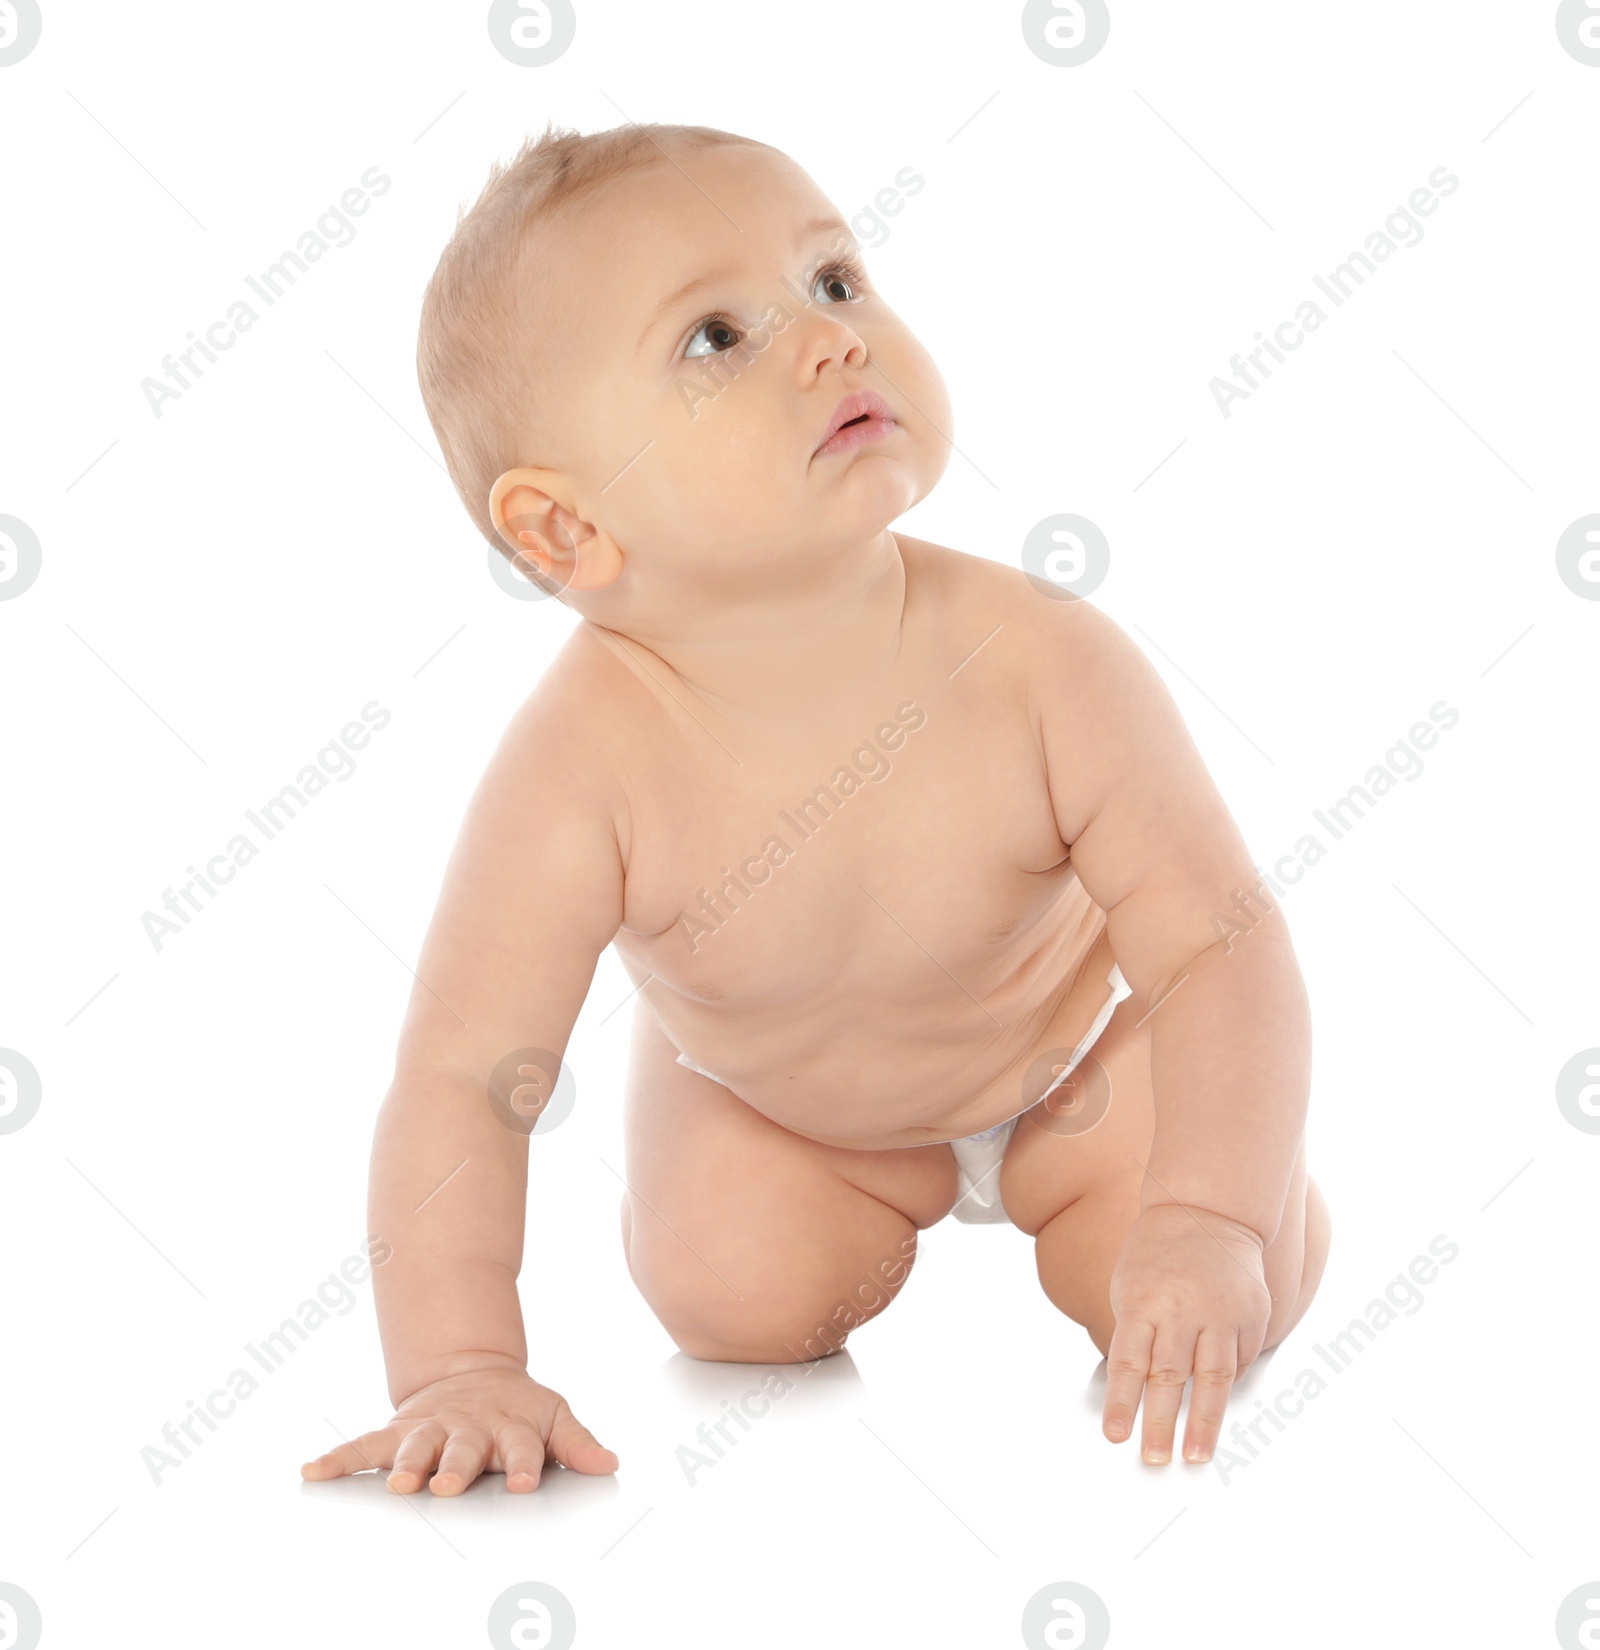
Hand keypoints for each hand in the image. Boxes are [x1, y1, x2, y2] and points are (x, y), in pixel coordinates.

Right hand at [300, 1365, 618, 1494]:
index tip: (527, 1483)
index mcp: (510, 1429)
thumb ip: (578, 1444)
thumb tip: (610, 1464)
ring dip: (404, 1464)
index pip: (523, 1449)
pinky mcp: (399, 1430)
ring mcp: (431, 1429)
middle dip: (456, 1467)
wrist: (473, 1372)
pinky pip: (364, 1444)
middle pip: (464, 1449)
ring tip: (394, 1483)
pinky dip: (339, 1457)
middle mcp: (468, 1429)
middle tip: (449, 1485)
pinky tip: (313, 1470)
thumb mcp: (554, 1417)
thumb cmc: (517, 1408)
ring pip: (414, 1446)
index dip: (526, 1465)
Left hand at [1101, 1202, 1270, 1464]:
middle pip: (1170, 1377)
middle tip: (1154, 1458)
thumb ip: (1135, 1336)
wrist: (1207, 1211)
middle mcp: (1183, 1310)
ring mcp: (1221, 1313)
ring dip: (1203, 1422)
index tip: (1117, 1436)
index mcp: (1144, 1302)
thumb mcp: (1130, 1288)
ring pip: (1212, 1378)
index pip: (1129, 1363)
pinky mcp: (1251, 1314)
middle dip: (1162, 1424)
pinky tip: (1216, 1407)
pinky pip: (1238, 1362)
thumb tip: (1135, 1392)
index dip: (1123, 1404)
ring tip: (1194, 1454)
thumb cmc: (1157, 1254)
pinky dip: (1226, 1386)